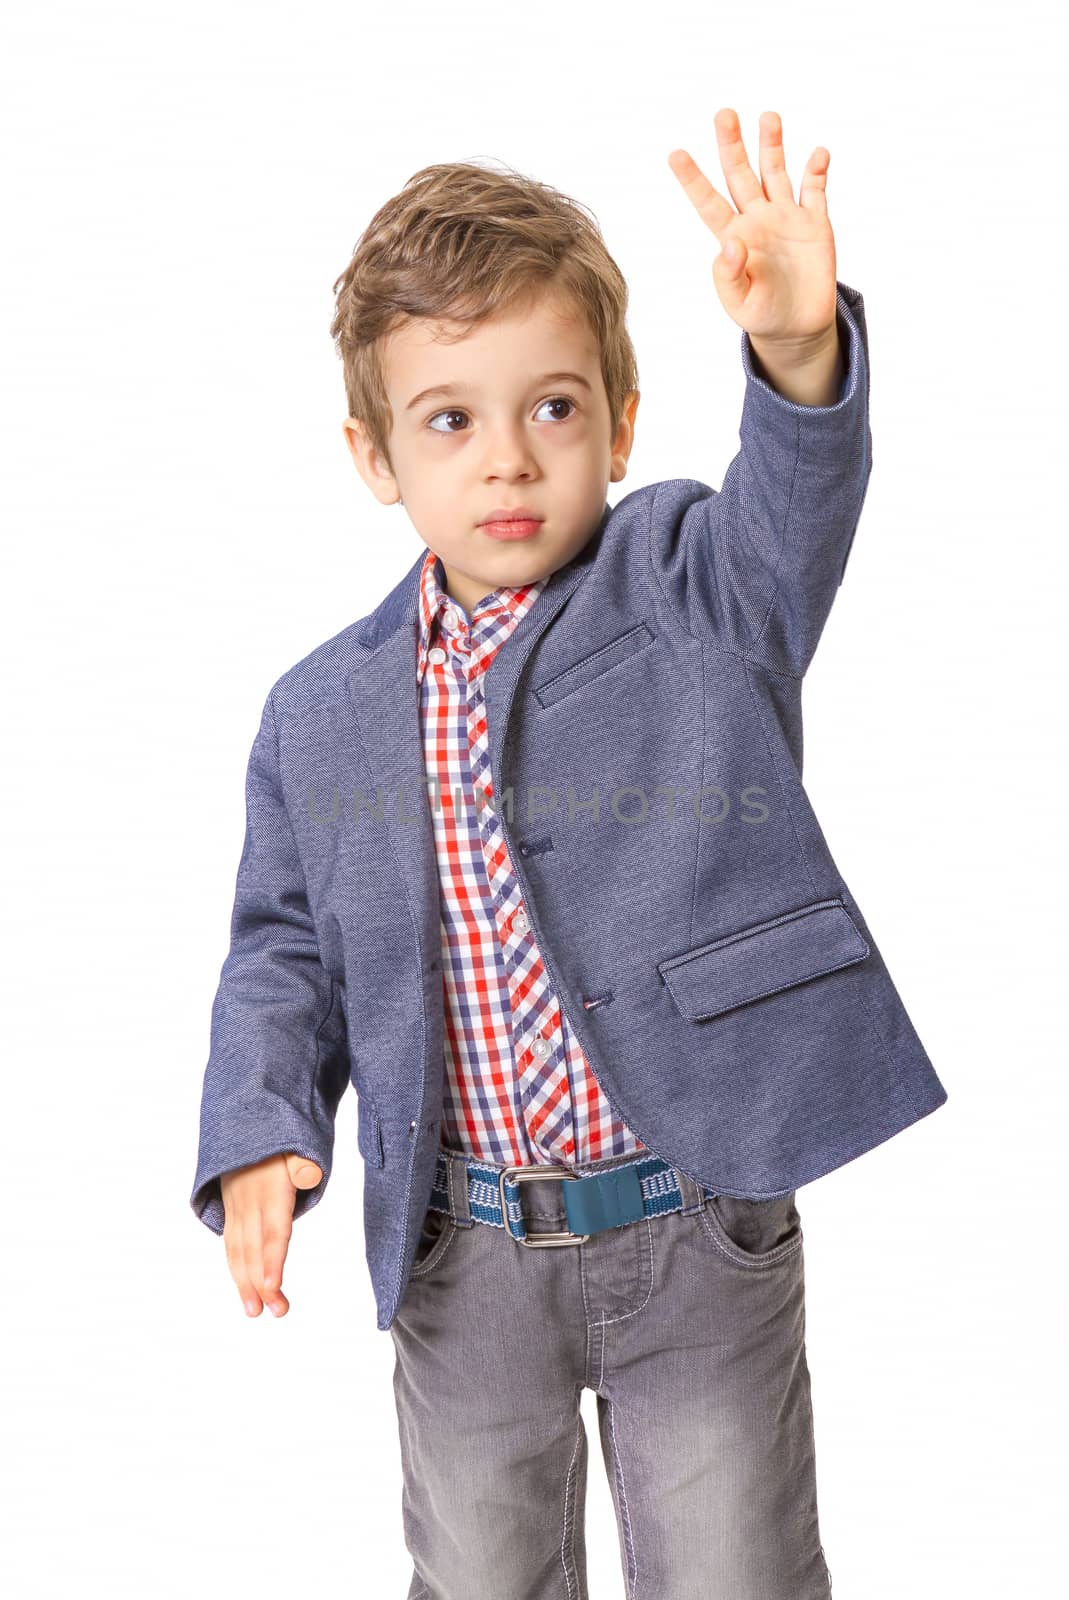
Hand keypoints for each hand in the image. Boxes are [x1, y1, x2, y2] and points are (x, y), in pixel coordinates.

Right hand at [220, 1152, 322, 1317]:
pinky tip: (243, 1288)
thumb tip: (309, 1176)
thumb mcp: (294, 1143)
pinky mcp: (231, 1211)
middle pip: (255, 1248)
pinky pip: (231, 1243)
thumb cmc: (277, 1140)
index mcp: (270, 1190)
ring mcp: (237, 1208)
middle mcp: (250, 1203)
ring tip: (253, 1311)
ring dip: (245, 1282)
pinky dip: (235, 1267)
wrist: (243, 1120)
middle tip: (274, 1312)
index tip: (272, 1286)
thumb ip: (302, 1162)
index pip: (273, 1230)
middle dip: (262, 1283)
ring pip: (239, 1250)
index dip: (272, 1260)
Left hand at [668, 108, 837, 349]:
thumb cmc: (762, 315)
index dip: (692, 179)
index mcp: (733, 236)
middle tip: (723, 114)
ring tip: (768, 117)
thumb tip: (730, 242)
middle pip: (740, 175)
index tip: (675, 154)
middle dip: (731, 145)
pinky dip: (816, 171)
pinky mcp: (815, 224)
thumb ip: (729, 276)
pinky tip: (817, 155)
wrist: (797, 326)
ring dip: (772, 146)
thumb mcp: (739, 304)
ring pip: (776, 172)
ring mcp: (786, 217)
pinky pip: (815, 191)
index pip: (708, 202)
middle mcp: (757, 219)